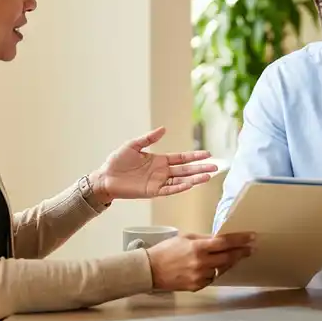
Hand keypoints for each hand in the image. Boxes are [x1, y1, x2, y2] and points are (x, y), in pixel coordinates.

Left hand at [88, 126, 217, 205]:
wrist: (105, 177)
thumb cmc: (117, 162)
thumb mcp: (133, 145)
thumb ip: (148, 138)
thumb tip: (163, 129)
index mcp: (159, 160)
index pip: (181, 158)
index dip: (194, 156)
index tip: (208, 154)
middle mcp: (161, 172)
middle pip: (185, 170)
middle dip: (200, 168)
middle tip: (216, 167)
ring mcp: (158, 182)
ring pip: (181, 180)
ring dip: (194, 179)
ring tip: (208, 176)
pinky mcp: (152, 191)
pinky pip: (169, 189)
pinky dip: (180, 187)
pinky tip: (190, 184)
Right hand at [145, 232, 255, 291]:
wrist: (150, 270)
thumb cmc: (166, 251)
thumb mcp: (185, 238)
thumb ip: (203, 239)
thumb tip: (220, 239)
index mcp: (198, 248)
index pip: (224, 242)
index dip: (240, 239)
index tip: (252, 237)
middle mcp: (201, 263)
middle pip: (228, 257)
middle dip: (241, 252)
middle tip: (251, 248)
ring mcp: (200, 276)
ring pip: (221, 269)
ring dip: (229, 262)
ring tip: (234, 256)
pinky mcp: (197, 286)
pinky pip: (212, 278)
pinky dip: (215, 272)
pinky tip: (214, 267)